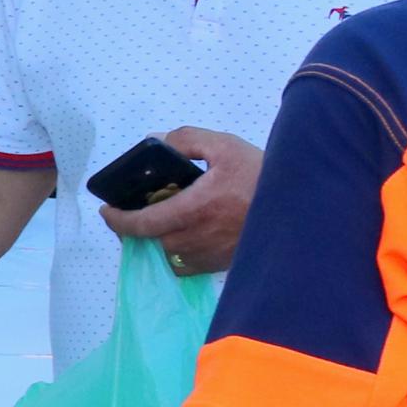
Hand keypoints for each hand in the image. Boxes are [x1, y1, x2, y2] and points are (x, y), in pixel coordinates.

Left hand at [103, 125, 262, 275]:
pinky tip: (184, 235)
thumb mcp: (224, 146)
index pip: (142, 223)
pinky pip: (185, 266)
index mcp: (194, 209)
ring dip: (157, 239)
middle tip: (136, 209)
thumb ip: (186, 140)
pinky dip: (176, 253)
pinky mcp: (220, 266)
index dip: (117, 220)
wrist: (300, 207)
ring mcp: (208, 256)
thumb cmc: (261, 175)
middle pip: (151, 241)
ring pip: (167, 255)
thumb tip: (156, 143)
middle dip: (137, 227)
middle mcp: (196, 238)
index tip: (107, 210)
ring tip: (159, 221)